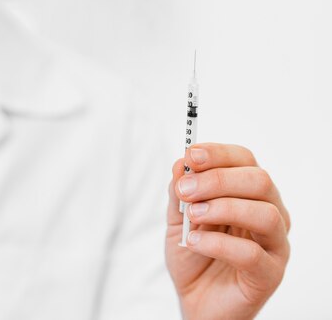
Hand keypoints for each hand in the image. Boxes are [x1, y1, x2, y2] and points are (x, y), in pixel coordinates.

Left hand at [166, 143, 290, 319]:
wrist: (195, 300)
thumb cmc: (194, 255)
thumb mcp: (178, 218)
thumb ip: (179, 192)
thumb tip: (181, 163)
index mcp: (248, 194)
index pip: (245, 160)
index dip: (219, 154)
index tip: (191, 155)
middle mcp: (269, 213)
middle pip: (259, 181)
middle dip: (218, 180)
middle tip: (186, 191)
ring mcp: (274, 244)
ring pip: (265, 214)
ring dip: (223, 208)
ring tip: (193, 217)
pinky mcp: (269, 274)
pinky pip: (252, 254)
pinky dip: (218, 244)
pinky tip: (195, 242)